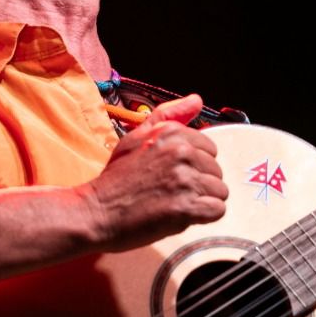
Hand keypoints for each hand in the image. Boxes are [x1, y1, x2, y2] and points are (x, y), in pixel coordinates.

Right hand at [76, 94, 228, 250]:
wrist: (96, 212)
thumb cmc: (115, 178)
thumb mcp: (136, 137)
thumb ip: (168, 116)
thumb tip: (197, 100)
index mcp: (171, 133)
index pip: (210, 148)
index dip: (194, 165)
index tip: (173, 174)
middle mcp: (180, 152)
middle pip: (216, 170)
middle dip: (199, 184)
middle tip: (171, 192)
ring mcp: (183, 180)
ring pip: (219, 191)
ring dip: (201, 201)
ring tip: (175, 203)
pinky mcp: (185, 207)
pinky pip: (217, 210)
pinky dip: (204, 216)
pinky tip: (183, 215)